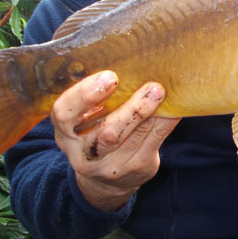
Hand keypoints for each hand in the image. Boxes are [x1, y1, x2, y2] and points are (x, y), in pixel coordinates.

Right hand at [51, 70, 179, 210]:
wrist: (105, 182)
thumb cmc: (93, 134)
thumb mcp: (82, 121)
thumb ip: (92, 97)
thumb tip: (122, 56)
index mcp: (65, 134)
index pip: (64, 115)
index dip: (85, 95)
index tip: (109, 77)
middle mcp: (85, 154)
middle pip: (107, 133)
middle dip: (132, 110)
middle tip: (151, 86)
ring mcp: (112, 166)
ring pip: (136, 138)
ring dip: (152, 113)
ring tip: (162, 92)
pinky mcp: (138, 169)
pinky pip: (155, 142)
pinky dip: (166, 121)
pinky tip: (174, 106)